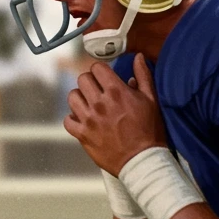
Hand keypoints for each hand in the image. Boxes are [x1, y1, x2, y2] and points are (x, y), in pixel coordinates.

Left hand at [63, 53, 167, 175]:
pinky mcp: (82, 135)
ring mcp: (89, 119)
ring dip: (80, 98)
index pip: (96, 68)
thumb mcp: (151, 100)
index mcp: (116, 91)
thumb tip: (137, 57)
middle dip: (90, 82)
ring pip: (72, 97)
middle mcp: (99, 103)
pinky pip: (67, 120)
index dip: (101, 71)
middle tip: (98, 91)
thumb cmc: (150, 130)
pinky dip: (73, 119)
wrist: (143, 160)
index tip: (105, 78)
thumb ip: (143, 76)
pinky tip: (83, 120)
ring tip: (89, 105)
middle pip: (82, 79)